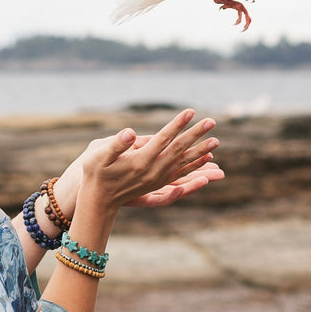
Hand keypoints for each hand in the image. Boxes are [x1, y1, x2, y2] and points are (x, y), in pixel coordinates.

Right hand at [78, 110, 218, 212]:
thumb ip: (115, 144)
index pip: (163, 140)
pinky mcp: (157, 183)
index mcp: (139, 162)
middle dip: (195, 135)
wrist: (97, 200)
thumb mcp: (98, 156)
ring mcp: (156, 179)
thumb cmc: (94, 174)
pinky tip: (204, 159)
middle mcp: (152, 172)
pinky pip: (181, 174)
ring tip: (216, 141)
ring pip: (183, 164)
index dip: (177, 125)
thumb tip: (130, 132)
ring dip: (200, 151)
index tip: (191, 111)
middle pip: (178, 151)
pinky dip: (194, 166)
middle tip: (212, 121)